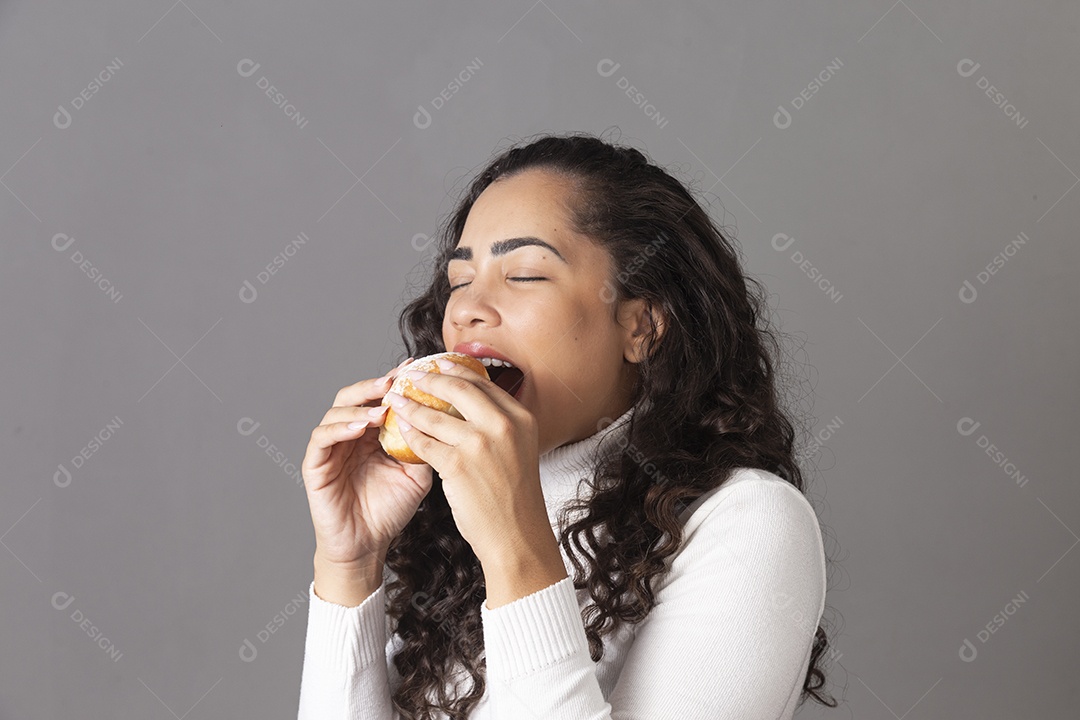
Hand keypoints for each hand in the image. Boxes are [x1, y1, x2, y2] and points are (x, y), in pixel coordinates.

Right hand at [301, 356, 432, 570]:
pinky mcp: (315, 465)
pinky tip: (359, 427)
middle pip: (355, 396)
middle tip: (394, 381)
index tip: (414, 368)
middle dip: (374, 386)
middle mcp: (350, 435)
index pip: (379, 398)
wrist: (368, 545)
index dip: (394, 382)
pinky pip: (322, 438)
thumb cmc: (390, 510)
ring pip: (337, 412)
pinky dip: (340, 428)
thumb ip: (424, 445)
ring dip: (359, 407)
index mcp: (373, 433)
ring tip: (381, 409)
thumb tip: (440, 416)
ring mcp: (331, 448)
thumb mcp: (416, 474)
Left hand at [383, 357, 545, 566]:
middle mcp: (502, 425)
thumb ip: (500, 424)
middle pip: (459, 388)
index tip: (440, 364)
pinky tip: (400, 430)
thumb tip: (472, 404)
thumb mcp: (518, 449)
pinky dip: (409, 434)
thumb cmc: (515, 497)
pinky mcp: (458, 465)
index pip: (484, 383)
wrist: (517, 535)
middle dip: (431, 378)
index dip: (457, 370)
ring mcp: (480, 444)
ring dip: (411, 405)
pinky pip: (424, 442)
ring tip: (396, 400)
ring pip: (436, 414)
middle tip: (412, 375)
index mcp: (521, 418)